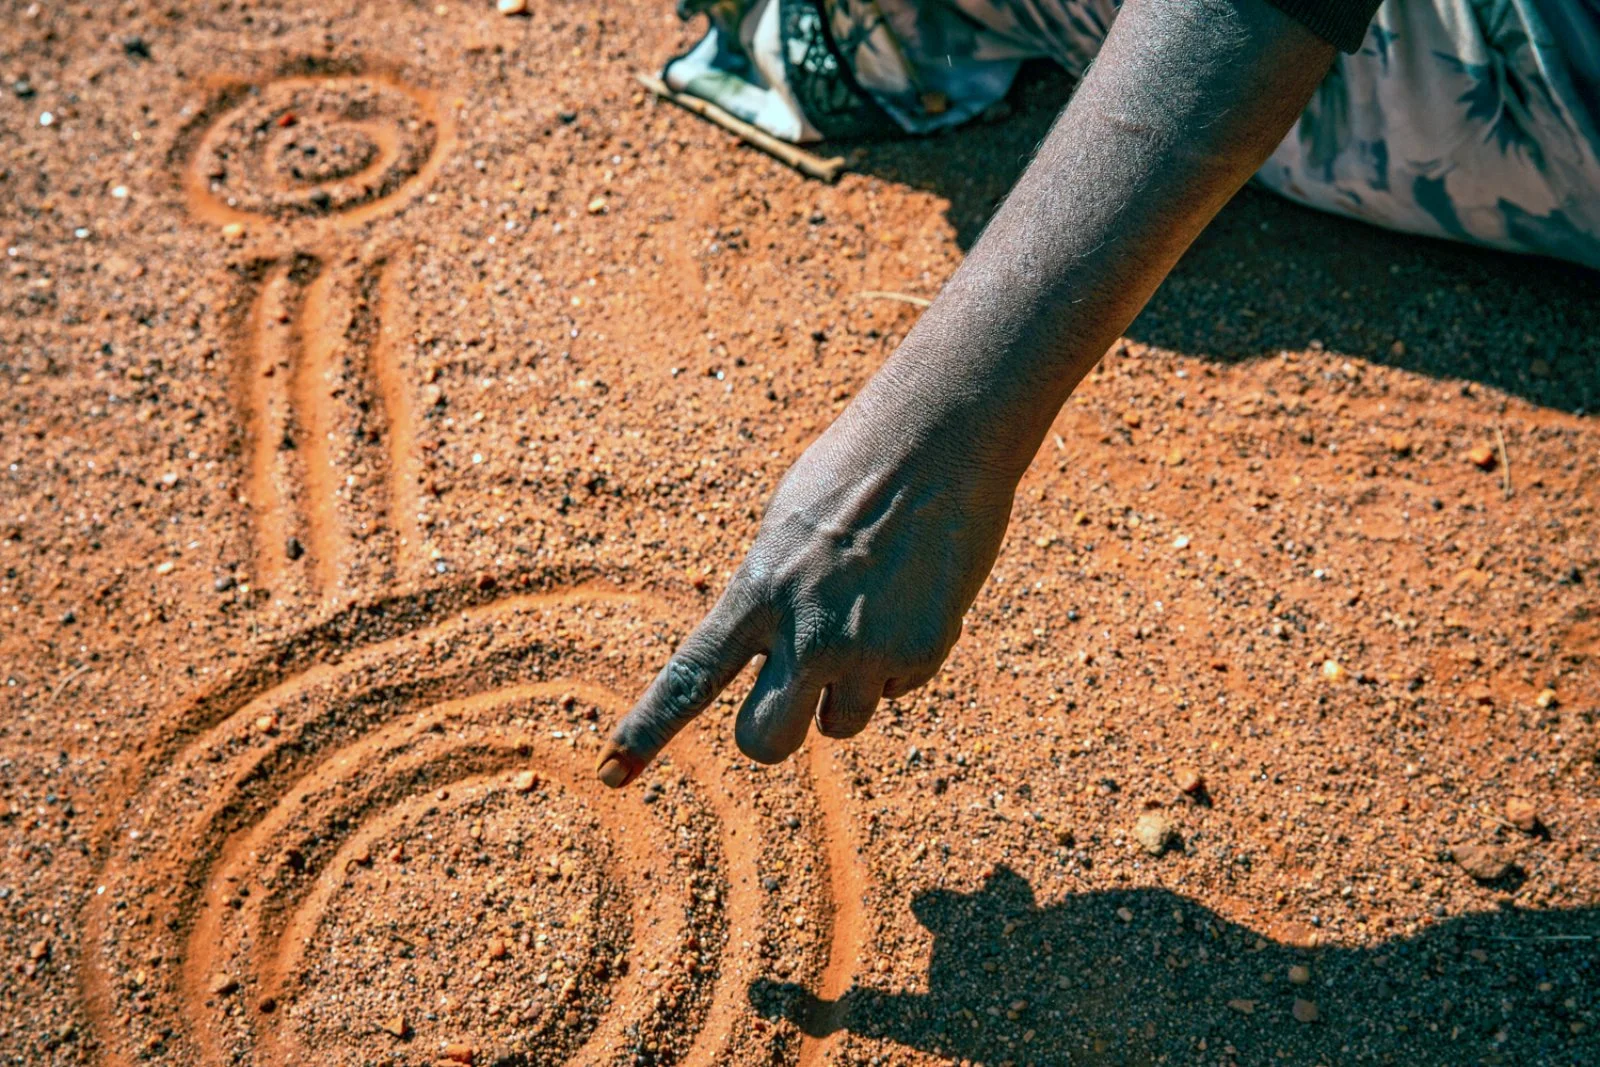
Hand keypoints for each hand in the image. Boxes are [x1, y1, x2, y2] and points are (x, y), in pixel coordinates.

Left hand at [595, 385, 1014, 786]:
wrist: (940, 441)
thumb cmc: (853, 474)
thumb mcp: (785, 532)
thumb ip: (770, 600)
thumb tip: (776, 663)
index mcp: (756, 592)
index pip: (689, 677)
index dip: (647, 731)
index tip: (609, 775)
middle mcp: (806, 633)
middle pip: (765, 741)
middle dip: (777, 731)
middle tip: (795, 700)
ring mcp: (866, 649)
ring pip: (841, 725)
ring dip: (849, 691)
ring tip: (871, 614)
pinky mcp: (923, 653)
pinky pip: (898, 689)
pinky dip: (902, 657)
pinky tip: (912, 596)